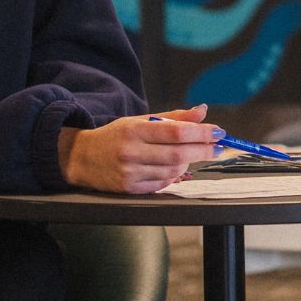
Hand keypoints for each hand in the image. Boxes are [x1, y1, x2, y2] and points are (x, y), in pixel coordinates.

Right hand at [60, 104, 218, 192]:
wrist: (82, 157)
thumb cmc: (116, 136)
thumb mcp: (140, 121)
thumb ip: (173, 117)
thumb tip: (202, 111)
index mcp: (134, 129)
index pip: (176, 131)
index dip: (201, 133)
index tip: (219, 132)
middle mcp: (131, 151)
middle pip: (178, 154)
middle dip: (204, 150)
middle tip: (218, 147)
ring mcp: (130, 172)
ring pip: (173, 170)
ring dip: (188, 163)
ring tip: (189, 155)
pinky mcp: (130, 188)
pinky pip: (162, 184)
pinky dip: (173, 175)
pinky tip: (173, 167)